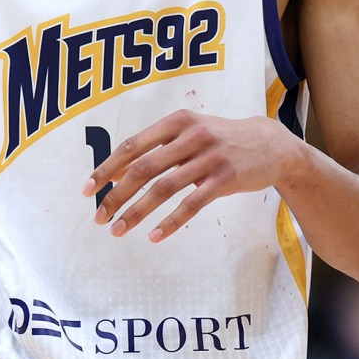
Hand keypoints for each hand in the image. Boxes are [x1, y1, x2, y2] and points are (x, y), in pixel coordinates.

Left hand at [82, 110, 291, 241]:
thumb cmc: (220, 139)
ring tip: (117, 231)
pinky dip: (170, 222)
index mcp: (176, 122)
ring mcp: (209, 157)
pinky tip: (153, 236)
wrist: (271, 144)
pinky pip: (191, 204)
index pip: (132, 145)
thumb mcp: (189, 133)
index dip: (107, 168)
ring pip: (163, 189)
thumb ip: (156, 148)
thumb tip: (115, 172)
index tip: (87, 189)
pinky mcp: (225, 179)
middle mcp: (190, 136)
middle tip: (98, 217)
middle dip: (116, 195)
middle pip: (143, 169)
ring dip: (136, 212)